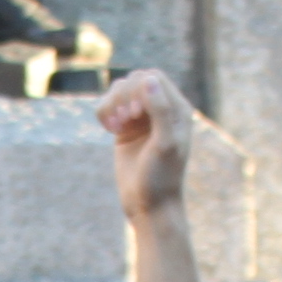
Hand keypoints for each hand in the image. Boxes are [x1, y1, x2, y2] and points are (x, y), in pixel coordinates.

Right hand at [101, 68, 194, 222]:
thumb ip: (160, 110)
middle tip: (125, 121)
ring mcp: (142, 118)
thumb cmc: (161, 176)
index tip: (135, 114)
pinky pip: (109, 105)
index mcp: (177, 109)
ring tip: (116, 125)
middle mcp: (161, 109)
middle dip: (124, 96)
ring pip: (120, 90)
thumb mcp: (165, 144)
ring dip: (112, 103)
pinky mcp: (125, 127)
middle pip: (135, 79)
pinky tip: (110, 130)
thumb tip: (148, 79)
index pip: (153, 77)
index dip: (139, 88)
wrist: (148, 204)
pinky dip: (104, 112)